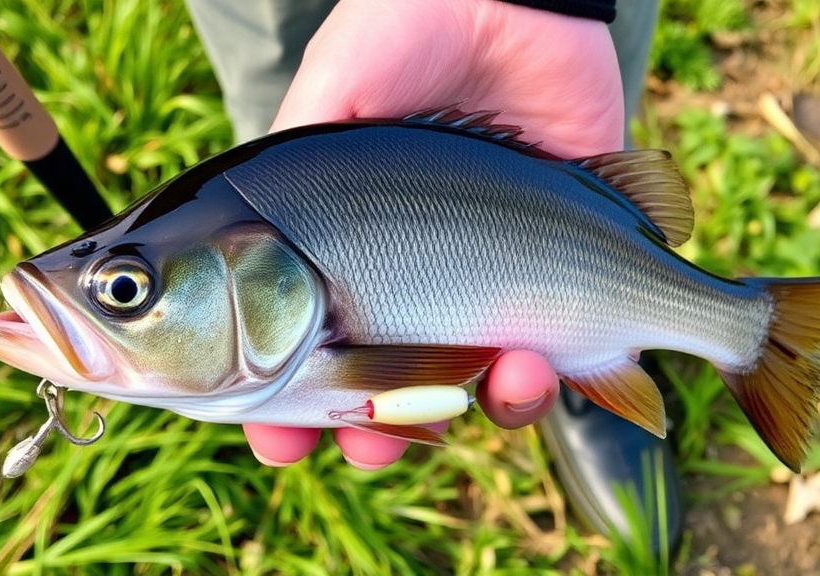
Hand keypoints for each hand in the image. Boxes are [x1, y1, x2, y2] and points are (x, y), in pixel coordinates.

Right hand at [248, 0, 624, 468]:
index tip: (280, 443)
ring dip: (473, 410)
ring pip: (481, 393)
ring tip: (474, 385)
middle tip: (366, 444)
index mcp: (357, 252)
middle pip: (396, 390)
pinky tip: (534, 360)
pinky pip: (567, 364)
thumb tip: (243, 262)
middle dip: (378, 433)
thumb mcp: (327, 100)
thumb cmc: (409, 32)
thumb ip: (290, 184)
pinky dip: (550, 382)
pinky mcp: (576, 275)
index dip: (294, 410)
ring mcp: (499, 284)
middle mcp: (424, 278)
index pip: (316, 353)